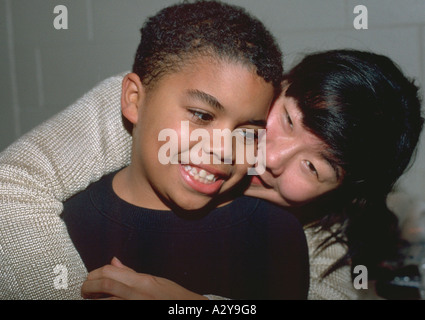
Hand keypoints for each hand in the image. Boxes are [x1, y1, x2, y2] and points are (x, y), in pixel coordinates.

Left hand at [81, 257, 207, 299]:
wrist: (187, 309)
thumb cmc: (174, 298)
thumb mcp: (155, 281)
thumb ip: (131, 274)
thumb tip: (114, 262)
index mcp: (141, 281)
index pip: (110, 271)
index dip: (94, 273)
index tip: (90, 277)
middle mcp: (136, 294)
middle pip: (104, 285)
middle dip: (88, 287)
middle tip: (84, 290)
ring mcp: (134, 305)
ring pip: (106, 302)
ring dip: (95, 300)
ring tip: (92, 299)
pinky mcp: (135, 314)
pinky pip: (114, 309)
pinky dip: (107, 306)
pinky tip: (106, 303)